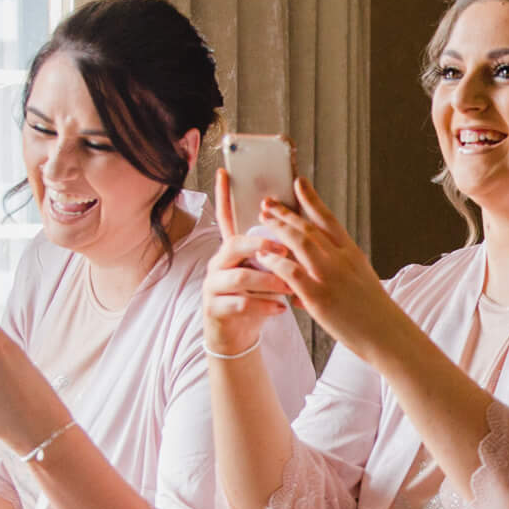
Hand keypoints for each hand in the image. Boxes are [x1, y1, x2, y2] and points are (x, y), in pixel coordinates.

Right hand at [203, 170, 296, 356]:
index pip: (226, 217)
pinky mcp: (215, 309)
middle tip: (284, 251)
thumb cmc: (257, 298)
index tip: (226, 173)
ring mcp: (213, 285)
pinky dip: (262, 306)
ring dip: (267, 281)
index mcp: (233, 249)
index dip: (224, 196)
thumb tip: (294, 221)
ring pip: (238, 276)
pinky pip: (238, 304)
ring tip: (289, 288)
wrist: (239, 335)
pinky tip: (280, 309)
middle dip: (260, 245)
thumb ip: (272, 249)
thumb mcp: (264, 270)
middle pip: (235, 244)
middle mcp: (219, 262)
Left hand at [248, 178, 414, 364]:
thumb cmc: (373, 312)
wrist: (388, 335)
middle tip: (267, 202)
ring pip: (299, 242)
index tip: (298, 182)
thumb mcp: (358, 282)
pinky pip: (291, 272)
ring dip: (278, 228)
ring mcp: (330, 277)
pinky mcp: (319, 297)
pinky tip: (263, 257)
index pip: (328, 219)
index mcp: (352, 253)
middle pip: (309, 227)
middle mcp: (341, 259)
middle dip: (285, 212)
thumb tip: (302, 282)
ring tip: (262, 220)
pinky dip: (276, 262)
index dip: (311, 199)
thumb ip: (333, 275)